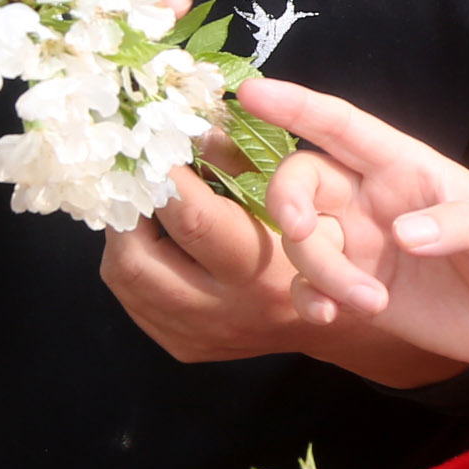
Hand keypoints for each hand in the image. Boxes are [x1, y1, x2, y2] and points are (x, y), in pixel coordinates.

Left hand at [98, 165, 461, 390]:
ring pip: (126, 281)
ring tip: (133, 198)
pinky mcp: (187, 346)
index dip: (162, 173)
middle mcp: (225, 310)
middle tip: (128, 171)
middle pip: (137, 255)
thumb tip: (201, 122)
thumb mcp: (312, 199)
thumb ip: (253, 162)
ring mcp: (201, 334)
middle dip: (126, 206)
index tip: (151, 141)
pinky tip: (147, 237)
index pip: (190, 216)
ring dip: (121, 234)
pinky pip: (135, 303)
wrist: (347, 320)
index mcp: (258, 270)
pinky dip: (132, 264)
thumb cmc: (335, 243)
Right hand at [240, 76, 468, 412]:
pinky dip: (309, 298)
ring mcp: (360, 243)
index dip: (296, 105)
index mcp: (406, 166)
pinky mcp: (354, 288)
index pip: (343, 126)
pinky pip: (307, 285)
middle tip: (303, 229)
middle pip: (303, 179)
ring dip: (321, 271)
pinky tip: (334, 317)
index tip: (251, 91)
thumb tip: (403, 233)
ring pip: (303, 240)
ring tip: (371, 303)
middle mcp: (373, 198)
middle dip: (289, 199)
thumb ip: (459, 226)